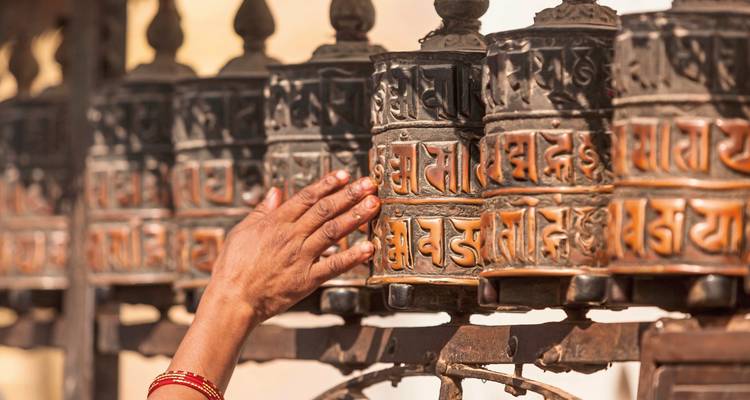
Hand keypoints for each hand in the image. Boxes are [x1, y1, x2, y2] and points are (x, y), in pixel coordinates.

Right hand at [206, 170, 380, 323]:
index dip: (327, 184)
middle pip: (325, 210)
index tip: (345, 174)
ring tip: (374, 205)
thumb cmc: (232, 267)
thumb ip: (261, 211)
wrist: (231, 300)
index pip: (307, 197)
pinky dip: (352, 257)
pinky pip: (333, 266)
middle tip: (369, 184)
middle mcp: (291, 236)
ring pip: (333, 232)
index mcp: (276, 222)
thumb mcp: (241, 232)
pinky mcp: (306, 280)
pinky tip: (369, 248)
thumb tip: (275, 192)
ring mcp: (300, 257)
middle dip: (349, 195)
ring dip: (355, 217)